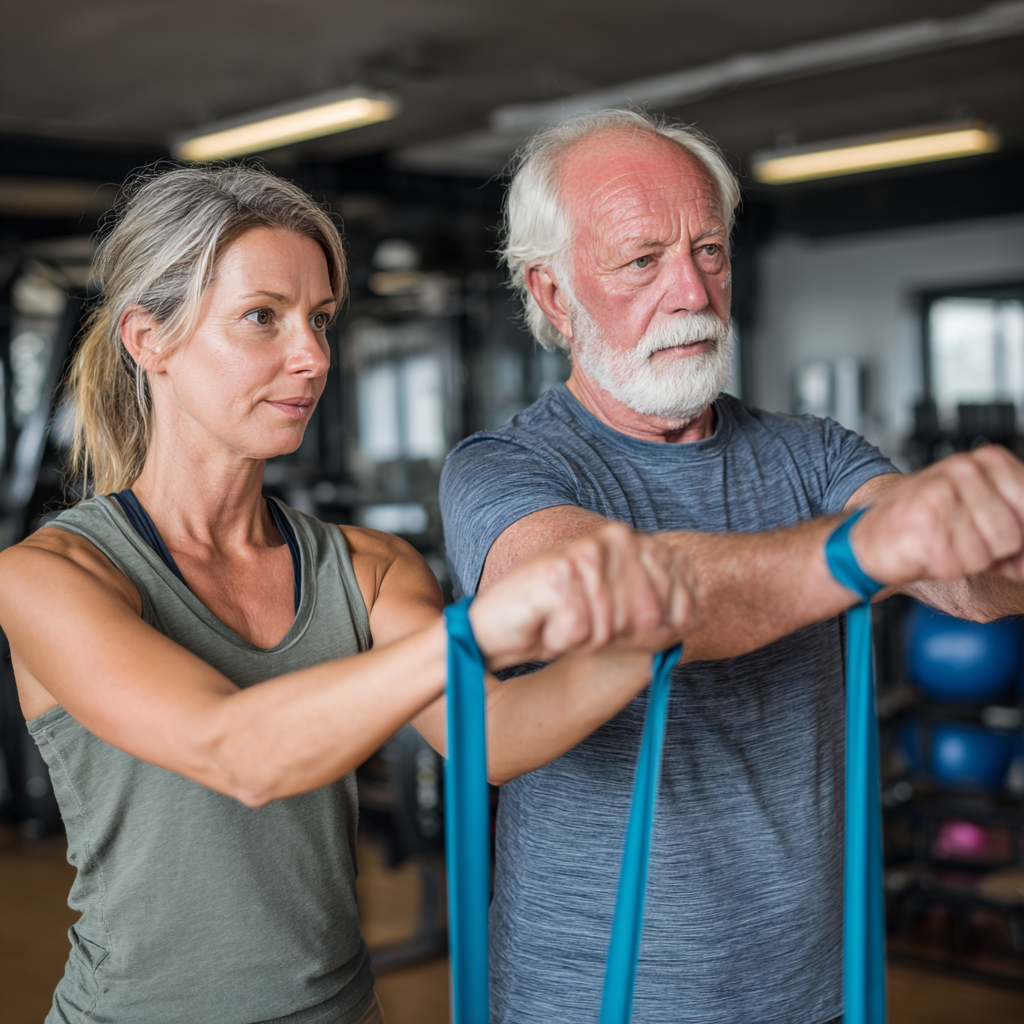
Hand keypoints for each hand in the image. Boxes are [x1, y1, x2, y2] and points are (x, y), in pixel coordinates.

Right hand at [468, 522, 692, 669]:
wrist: (493, 629)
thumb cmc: (555, 621)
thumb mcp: (616, 615)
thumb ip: (655, 609)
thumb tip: (690, 620)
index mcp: (630, 541)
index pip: (679, 602)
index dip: (654, 634)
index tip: (616, 631)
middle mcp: (611, 537)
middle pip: (649, 617)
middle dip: (617, 638)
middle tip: (581, 626)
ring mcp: (584, 552)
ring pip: (615, 627)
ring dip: (585, 640)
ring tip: (560, 623)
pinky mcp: (556, 575)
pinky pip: (582, 631)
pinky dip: (562, 641)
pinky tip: (543, 625)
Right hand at [851, 446, 1023, 585]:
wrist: (870, 537)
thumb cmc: (926, 526)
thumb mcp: (982, 519)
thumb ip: (1018, 535)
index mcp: (986, 461)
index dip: (1019, 537)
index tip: (994, 538)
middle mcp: (964, 470)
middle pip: (1013, 536)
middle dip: (991, 552)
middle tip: (961, 541)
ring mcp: (942, 492)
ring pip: (987, 554)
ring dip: (965, 560)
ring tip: (942, 543)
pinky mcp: (923, 522)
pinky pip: (958, 565)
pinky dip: (943, 568)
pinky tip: (925, 550)